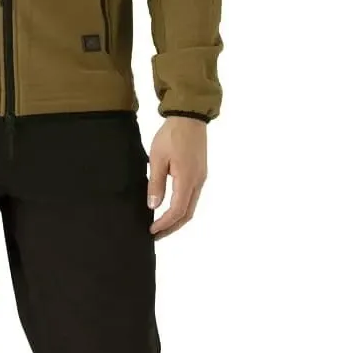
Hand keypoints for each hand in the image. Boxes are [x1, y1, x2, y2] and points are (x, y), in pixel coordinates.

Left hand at [147, 117, 206, 237]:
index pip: (177, 211)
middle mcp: (198, 182)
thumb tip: (153, 206)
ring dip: (177, 219)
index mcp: (187, 180)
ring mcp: (201, 178)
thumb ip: (155, 184)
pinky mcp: (200, 173)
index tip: (151, 230)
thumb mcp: (157, 159)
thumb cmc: (171, 135)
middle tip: (156, 235)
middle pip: (187, 214)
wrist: (189, 117)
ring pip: (191, 206)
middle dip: (172, 227)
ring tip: (161, 225)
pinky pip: (192, 197)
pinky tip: (170, 208)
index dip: (164, 224)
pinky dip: (182, 208)